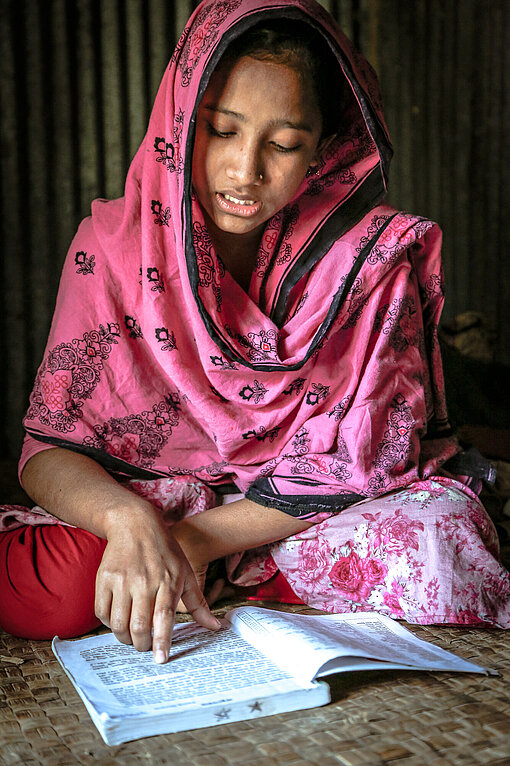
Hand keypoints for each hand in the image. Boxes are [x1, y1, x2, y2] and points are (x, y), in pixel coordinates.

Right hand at [94, 506, 219, 662]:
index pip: (163, 616)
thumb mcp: (186, 573)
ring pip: (118, 623)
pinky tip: (118, 620)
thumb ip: (198, 603)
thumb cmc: (165, 551)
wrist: (135, 525)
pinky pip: (102, 612)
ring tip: (131, 637)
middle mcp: (143, 581)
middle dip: (141, 645)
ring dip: (124, 638)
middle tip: (145, 647)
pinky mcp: (104, 578)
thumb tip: (215, 626)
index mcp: (167, 581)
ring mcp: (122, 580)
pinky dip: (109, 623)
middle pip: (139, 626)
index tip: (160, 659)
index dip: (162, 641)